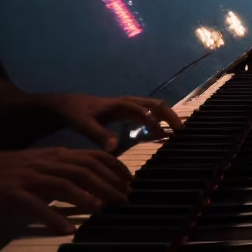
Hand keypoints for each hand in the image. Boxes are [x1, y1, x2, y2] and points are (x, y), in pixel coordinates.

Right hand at [0, 147, 131, 233]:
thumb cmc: (6, 172)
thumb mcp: (40, 167)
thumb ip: (65, 173)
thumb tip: (93, 187)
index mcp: (55, 155)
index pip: (93, 156)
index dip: (115, 168)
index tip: (130, 182)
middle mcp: (45, 163)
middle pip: (83, 170)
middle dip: (108, 184)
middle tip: (125, 199)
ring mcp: (28, 177)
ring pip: (63, 183)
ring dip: (85, 197)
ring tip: (102, 210)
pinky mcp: (11, 193)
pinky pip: (34, 206)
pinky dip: (52, 217)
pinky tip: (66, 230)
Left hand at [37, 93, 182, 149]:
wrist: (70, 105)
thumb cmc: (77, 114)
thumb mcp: (85, 125)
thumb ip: (99, 135)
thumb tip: (114, 148)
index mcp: (120, 104)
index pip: (140, 108)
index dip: (152, 118)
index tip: (163, 130)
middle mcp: (128, 103)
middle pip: (155, 104)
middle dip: (169, 115)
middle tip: (181, 131)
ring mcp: (130, 106)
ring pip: (155, 108)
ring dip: (167, 117)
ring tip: (177, 133)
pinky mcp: (129, 112)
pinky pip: (150, 114)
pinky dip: (159, 121)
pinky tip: (162, 134)